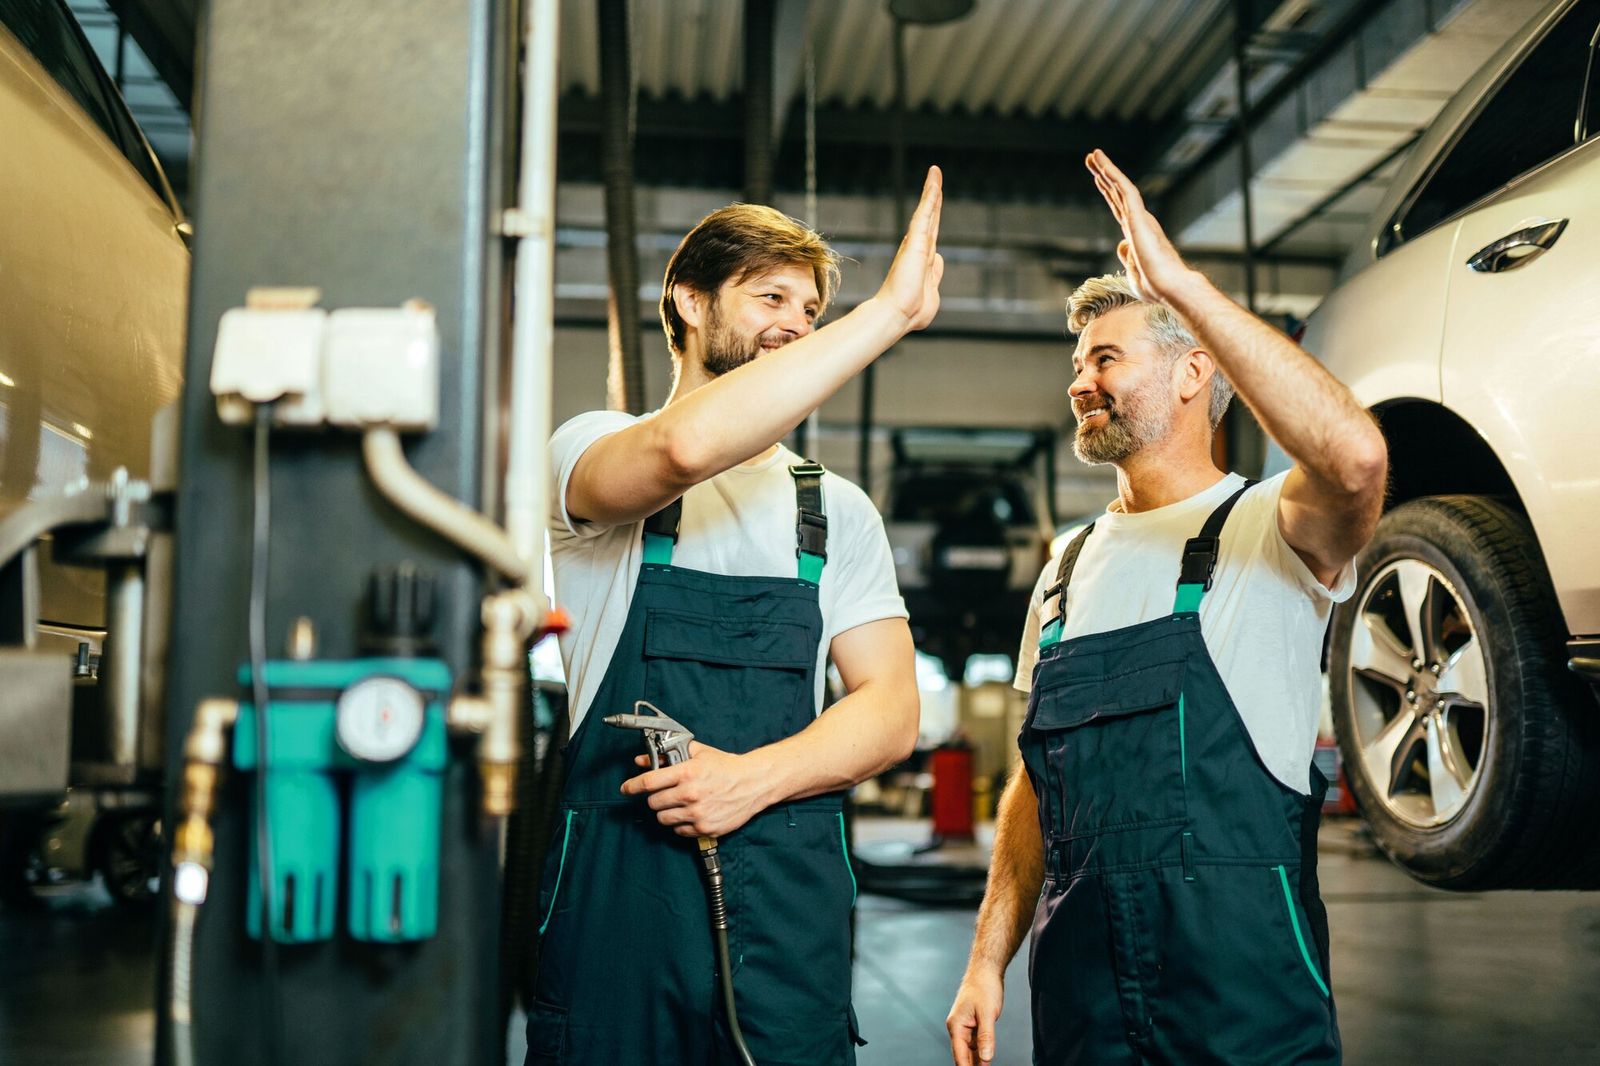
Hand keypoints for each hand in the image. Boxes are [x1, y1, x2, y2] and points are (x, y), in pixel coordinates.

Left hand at [619, 742, 772, 837]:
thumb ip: (668, 755)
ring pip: (663, 819)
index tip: (626, 788)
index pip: (648, 782)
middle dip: (655, 798)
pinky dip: (681, 824)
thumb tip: (642, 759)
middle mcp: (690, 794)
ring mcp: (697, 814)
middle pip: (653, 803)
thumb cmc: (727, 767)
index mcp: (686, 773)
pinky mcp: (704, 828)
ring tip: (678, 804)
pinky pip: (679, 831)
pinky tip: (690, 813)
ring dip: (666, 812)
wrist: (753, 783)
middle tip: (664, 794)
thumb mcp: (699, 754)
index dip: (632, 785)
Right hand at [874, 165, 945, 331]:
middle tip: (935, 179)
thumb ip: (936, 275)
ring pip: (927, 211)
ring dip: (932, 190)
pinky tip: (935, 179)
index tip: (935, 206)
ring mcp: (917, 243)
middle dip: (933, 199)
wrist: (898, 315)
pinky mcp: (917, 240)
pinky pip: (925, 212)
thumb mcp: (932, 292)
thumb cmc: (912, 312)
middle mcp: (918, 248)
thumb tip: (940, 260)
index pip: (930, 235)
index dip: (933, 219)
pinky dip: (930, 194)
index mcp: (922, 261)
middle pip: (929, 218)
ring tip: (935, 172)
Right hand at [946, 967, 1003, 1065]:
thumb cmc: (984, 987)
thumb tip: (986, 1058)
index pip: (959, 1055)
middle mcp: (958, 1028)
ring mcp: (965, 1027)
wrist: (986, 970)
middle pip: (963, 1055)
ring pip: (970, 1051)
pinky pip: (976, 1044)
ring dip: (977, 1062)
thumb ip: (986, 1037)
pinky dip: (981, 1053)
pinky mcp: (973, 1025)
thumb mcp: (987, 1014)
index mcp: (956, 1026)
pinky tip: (985, 1062)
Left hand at [1086, 149, 1200, 308]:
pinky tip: (1102, 166)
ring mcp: (1139, 218)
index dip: (1108, 192)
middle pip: (1117, 193)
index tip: (1098, 179)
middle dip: (1104, 174)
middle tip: (1091, 157)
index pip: (1119, 207)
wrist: (1170, 288)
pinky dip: (1114, 176)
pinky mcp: (1139, 218)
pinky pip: (1125, 191)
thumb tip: (1121, 243)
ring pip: (1121, 187)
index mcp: (1137, 234)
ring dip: (1107, 169)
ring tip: (1093, 154)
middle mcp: (1139, 221)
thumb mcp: (1134, 272)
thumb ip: (1127, 256)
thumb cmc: (1156, 287)